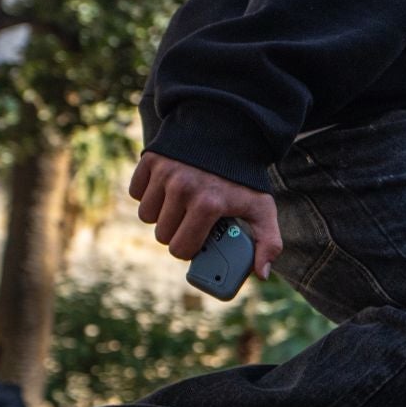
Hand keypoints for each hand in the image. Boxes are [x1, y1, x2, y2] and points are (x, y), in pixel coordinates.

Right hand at [129, 152, 283, 279]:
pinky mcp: (151, 160)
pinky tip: (165, 189)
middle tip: (190, 222)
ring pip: (146, 216)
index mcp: (207, 205)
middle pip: (162, 235)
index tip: (197, 242)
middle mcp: (182, 188)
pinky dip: (147, 194)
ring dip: (160, 215)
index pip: (181, 249)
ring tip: (179, 205)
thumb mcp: (262, 208)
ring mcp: (165, 172)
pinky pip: (136, 192)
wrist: (228, 132)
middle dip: (176, 233)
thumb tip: (261, 275)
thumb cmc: (243, 178)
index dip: (189, 249)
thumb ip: (268, 243)